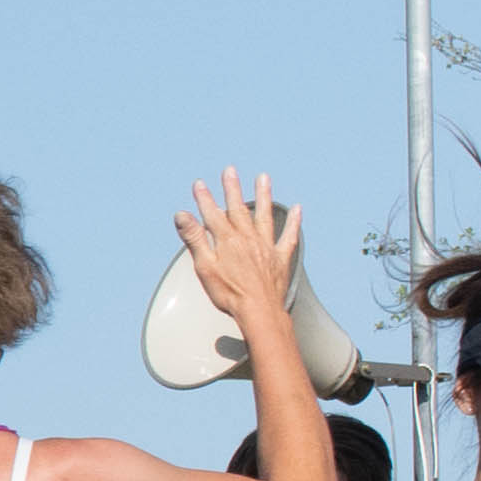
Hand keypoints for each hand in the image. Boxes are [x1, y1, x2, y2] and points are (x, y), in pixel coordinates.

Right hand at [176, 169, 311, 342]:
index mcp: (227, 241)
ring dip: (263, 195)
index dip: (205, 198)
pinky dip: (294, 222)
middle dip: (232, 188)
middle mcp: (248, 239)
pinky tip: (298, 209)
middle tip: (230, 170)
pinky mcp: (281, 258)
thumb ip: (194, 238)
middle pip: (238, 209)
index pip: (212, 214)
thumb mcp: (205, 266)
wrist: (259, 310)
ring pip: (264, 215)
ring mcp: (266, 247)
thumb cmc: (230, 293)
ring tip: (263, 178)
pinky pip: (289, 236)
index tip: (200, 184)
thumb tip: (182, 215)